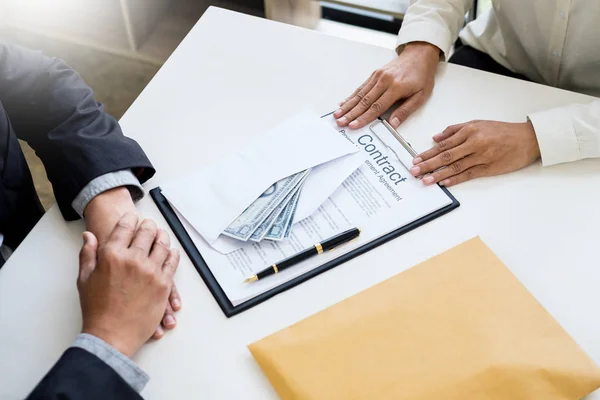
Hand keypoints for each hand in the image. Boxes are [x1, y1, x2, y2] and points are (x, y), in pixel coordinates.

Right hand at [77, 213, 179, 356]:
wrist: (111, 336)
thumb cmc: (96, 309)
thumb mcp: (84, 279)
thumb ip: (88, 254)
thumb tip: (89, 236)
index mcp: (111, 255)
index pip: (125, 227)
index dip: (129, 219)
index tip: (132, 217)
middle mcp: (133, 259)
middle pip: (146, 232)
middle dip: (148, 225)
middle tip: (149, 224)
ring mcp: (151, 271)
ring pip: (162, 244)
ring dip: (162, 236)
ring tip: (161, 235)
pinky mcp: (164, 284)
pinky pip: (172, 262)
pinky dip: (172, 254)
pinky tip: (171, 252)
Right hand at [334, 42, 439, 129]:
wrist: (419, 55)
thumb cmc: (422, 77)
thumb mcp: (421, 96)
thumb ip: (405, 111)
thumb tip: (393, 125)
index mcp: (396, 87)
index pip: (377, 106)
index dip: (364, 118)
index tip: (354, 125)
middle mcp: (384, 81)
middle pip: (364, 101)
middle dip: (351, 113)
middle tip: (340, 122)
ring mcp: (378, 76)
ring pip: (360, 94)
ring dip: (347, 105)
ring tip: (337, 114)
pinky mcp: (375, 74)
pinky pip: (361, 87)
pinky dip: (351, 96)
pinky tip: (343, 103)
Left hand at [410, 120, 540, 185]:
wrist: (528, 138)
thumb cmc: (502, 130)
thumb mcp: (478, 123)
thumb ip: (455, 130)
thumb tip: (436, 138)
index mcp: (469, 131)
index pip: (443, 144)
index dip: (428, 152)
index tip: (416, 159)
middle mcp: (474, 143)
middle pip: (446, 155)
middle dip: (428, 164)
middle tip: (414, 171)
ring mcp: (481, 156)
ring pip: (455, 166)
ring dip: (438, 174)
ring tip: (425, 180)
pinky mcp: (489, 168)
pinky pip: (469, 174)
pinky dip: (456, 179)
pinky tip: (444, 182)